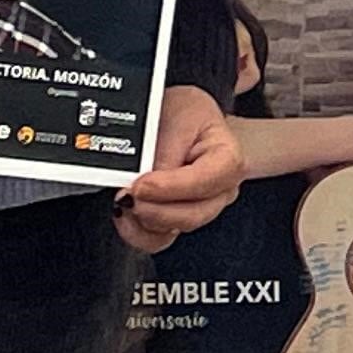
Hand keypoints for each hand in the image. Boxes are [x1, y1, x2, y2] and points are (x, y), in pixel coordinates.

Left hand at [117, 83, 243, 251]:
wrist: (182, 117)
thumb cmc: (186, 114)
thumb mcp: (179, 116)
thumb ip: (164, 151)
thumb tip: (142, 183)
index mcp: (228, 159)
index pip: (205, 182)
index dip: (171, 188)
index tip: (141, 184)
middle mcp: (219, 191)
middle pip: (192, 214)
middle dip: (154, 210)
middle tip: (127, 195)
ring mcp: (199, 209)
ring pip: (173, 231)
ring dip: (142, 222)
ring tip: (124, 203)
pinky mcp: (175, 220)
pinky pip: (158, 238)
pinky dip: (137, 232)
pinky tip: (124, 215)